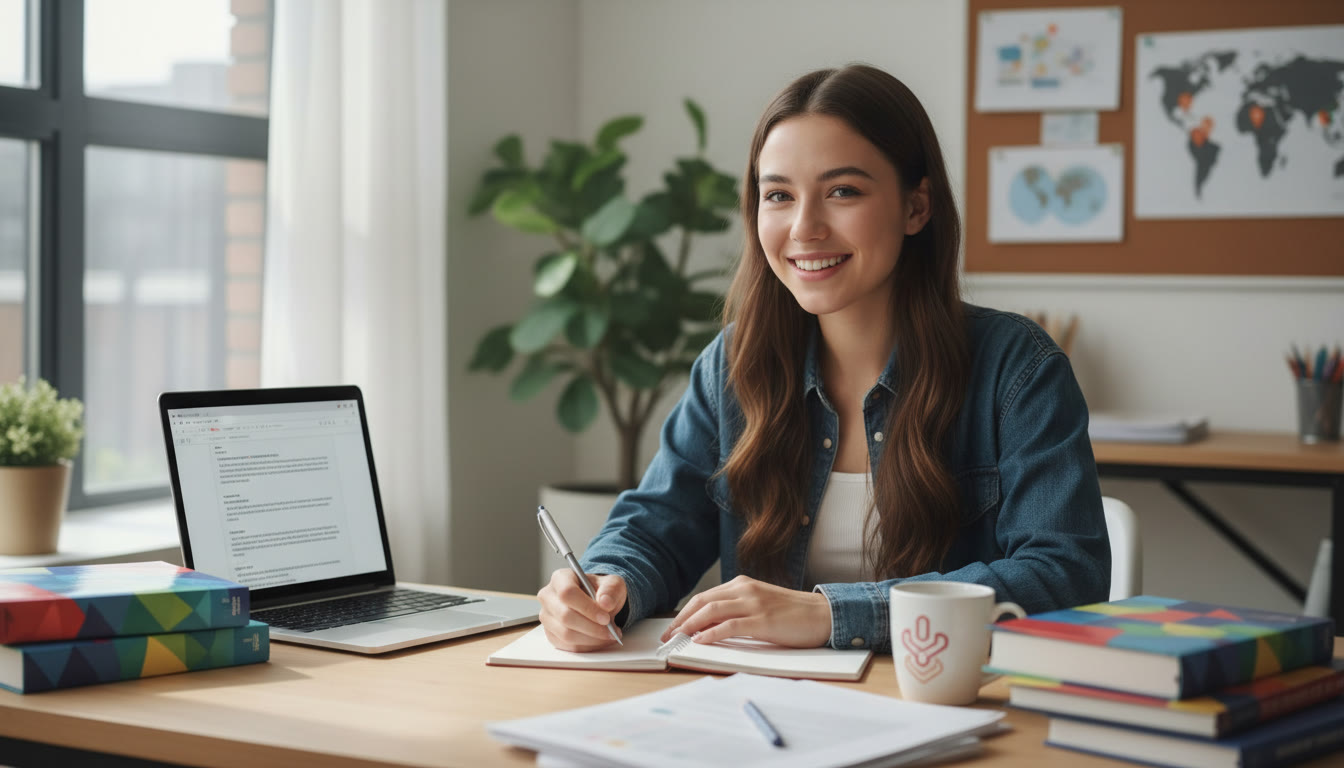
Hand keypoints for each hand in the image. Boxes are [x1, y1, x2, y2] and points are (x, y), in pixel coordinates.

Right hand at [537, 568, 626, 651]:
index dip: (587, 607)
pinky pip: (567, 646)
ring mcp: (547, 616)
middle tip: (611, 631)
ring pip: (565, 634)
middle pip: (565, 616)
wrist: (597, 602)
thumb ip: (611, 590)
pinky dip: (586, 647)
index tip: (605, 618)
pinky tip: (600, 641)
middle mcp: (548, 596)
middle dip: (591, 627)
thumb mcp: (613, 584)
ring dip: (591, 639)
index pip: (567, 593)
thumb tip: (605, 603)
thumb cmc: (602, 590)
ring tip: (609, 636)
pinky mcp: (550, 634)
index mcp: (561, 578)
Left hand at [660, 575, 831, 647]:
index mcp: (742, 584)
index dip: (684, 612)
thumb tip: (707, 627)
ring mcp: (754, 603)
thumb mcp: (759, 604)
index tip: (671, 627)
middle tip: (667, 635)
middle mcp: (745, 589)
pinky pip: (729, 626)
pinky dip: (711, 633)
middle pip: (702, 602)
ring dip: (690, 626)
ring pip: (711, 611)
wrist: (822, 615)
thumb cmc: (791, 614)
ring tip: (677, 639)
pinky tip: (700, 641)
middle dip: (680, 619)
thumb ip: (736, 609)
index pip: (705, 597)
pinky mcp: (763, 620)